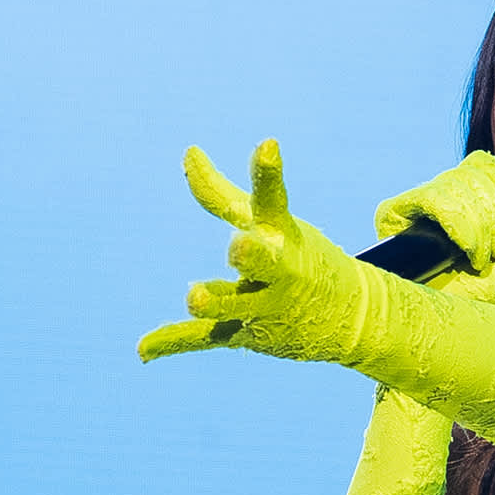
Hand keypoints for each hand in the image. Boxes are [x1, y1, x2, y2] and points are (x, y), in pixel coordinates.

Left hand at [139, 139, 383, 365]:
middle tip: (239, 247)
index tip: (268, 146)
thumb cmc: (297, 258)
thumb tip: (188, 151)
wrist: (351, 317)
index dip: (268, 174)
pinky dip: (174, 342)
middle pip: (265, 262)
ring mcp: (265, 305)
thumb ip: (222, 192)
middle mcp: (279, 271)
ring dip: (218, 302)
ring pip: (238, 304)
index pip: (272, 200)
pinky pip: (208, 338)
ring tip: (194, 297)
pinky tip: (143, 349)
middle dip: (253, 256)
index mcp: (281, 234)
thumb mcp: (268, 223)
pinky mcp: (248, 333)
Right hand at [374, 150, 494, 305]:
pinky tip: (463, 251)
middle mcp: (438, 195)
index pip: (485, 165)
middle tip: (493, 254)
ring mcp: (415, 204)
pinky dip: (461, 228)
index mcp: (466, 199)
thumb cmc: (479, 297)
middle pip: (476, 174)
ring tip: (478, 260)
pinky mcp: (393, 213)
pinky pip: (436, 198)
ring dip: (480, 229)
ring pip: (459, 185)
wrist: (447, 328)